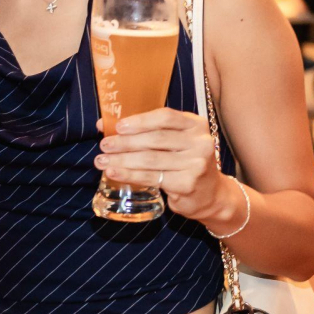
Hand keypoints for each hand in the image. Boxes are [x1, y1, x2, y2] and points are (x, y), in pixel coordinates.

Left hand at [95, 108, 234, 225]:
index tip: (118, 126)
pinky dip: (129, 174)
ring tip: (102, 160)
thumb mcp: (175, 142)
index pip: (165, 117)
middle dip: (125, 142)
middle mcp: (199, 143)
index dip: (140, 121)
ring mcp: (195, 164)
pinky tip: (113, 172)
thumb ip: (147, 131)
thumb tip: (104, 125)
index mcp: (196, 125)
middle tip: (104, 145)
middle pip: (155, 139)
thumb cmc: (185, 163)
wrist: (211, 195)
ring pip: (150, 159)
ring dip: (122, 159)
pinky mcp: (187, 184)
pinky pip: (151, 177)